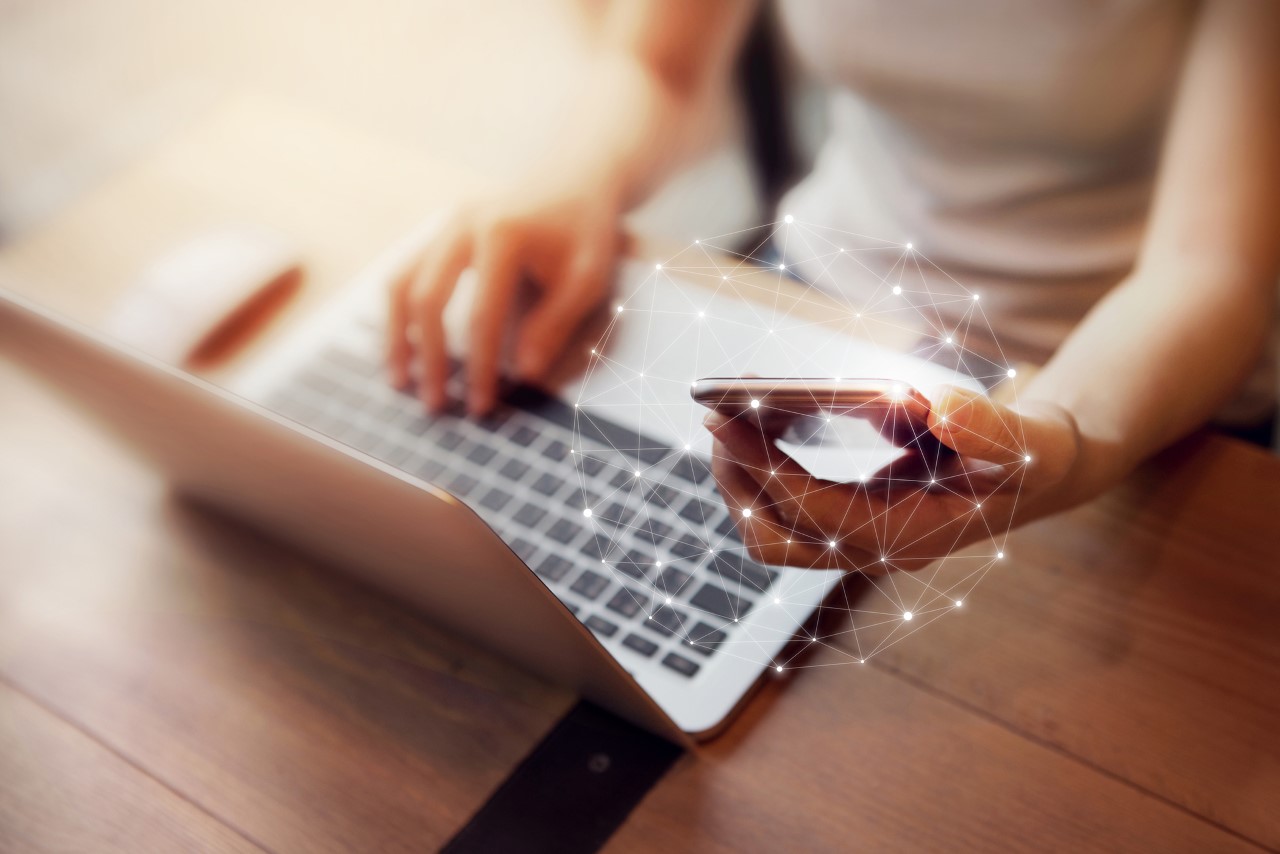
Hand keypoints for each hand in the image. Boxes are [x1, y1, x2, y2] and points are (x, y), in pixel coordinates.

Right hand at [387, 186, 623, 413]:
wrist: (575, 178)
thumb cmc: (584, 231)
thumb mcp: (586, 277)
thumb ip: (554, 323)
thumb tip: (523, 373)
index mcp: (501, 234)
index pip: (481, 315)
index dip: (478, 366)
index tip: (480, 405)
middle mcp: (462, 224)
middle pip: (427, 299)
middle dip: (428, 357)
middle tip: (434, 403)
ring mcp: (444, 225)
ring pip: (401, 284)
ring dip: (397, 337)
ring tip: (400, 381)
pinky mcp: (438, 233)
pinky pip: (403, 274)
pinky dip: (398, 314)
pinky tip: (401, 348)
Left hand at [707, 386, 1081, 573]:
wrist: (1035, 472)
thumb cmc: (1029, 458)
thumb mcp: (1026, 441)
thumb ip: (989, 427)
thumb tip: (940, 409)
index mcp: (910, 537)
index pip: (815, 514)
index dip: (764, 468)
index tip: (722, 418)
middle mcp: (873, 549)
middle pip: (773, 539)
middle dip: (735, 481)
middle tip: (716, 417)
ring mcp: (855, 541)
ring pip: (769, 533)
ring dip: (739, 480)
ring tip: (728, 416)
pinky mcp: (845, 520)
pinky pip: (782, 510)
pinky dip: (759, 472)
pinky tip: (758, 422)